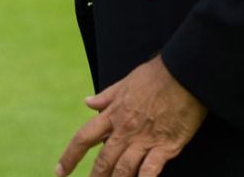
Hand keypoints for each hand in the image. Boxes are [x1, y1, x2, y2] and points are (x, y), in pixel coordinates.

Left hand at [56, 55, 206, 176]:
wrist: (183, 75)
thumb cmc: (154, 76)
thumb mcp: (124, 83)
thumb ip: (106, 96)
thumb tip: (87, 102)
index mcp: (112, 113)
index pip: (84, 138)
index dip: (70, 156)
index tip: (60, 171)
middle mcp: (125, 129)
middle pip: (104, 160)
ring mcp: (145, 139)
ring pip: (124, 168)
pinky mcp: (167, 146)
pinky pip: (151, 169)